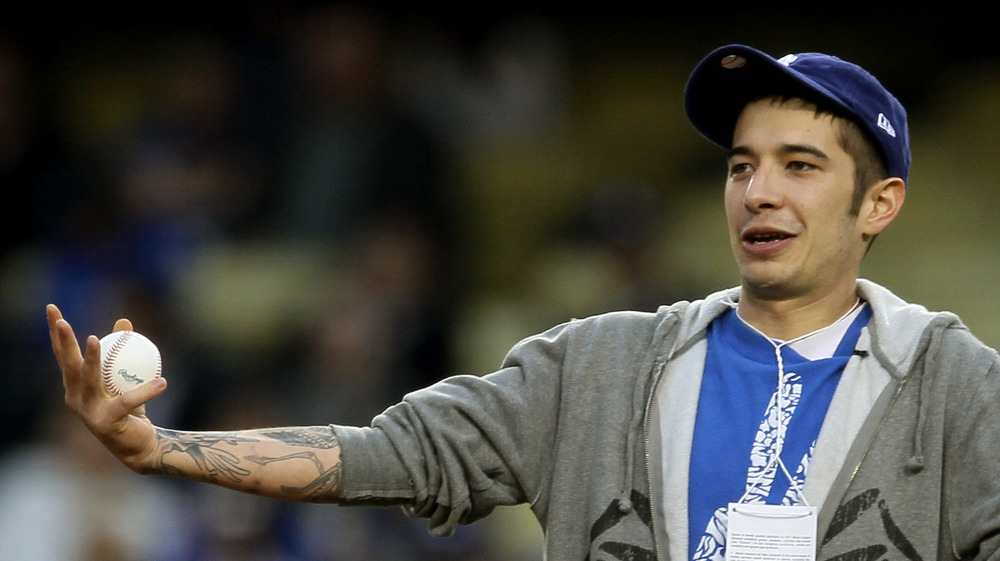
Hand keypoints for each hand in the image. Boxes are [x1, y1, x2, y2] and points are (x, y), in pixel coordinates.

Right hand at [47, 304, 166, 473]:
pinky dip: (146, 392)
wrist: (141, 445)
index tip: (52, 308)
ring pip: (89, 380)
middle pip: (68, 365)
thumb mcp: (126, 377)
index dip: (56, 333)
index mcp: (76, 386)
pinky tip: (162, 382)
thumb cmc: (130, 408)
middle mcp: (76, 398)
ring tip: (93, 338)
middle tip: (61, 320)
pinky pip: (128, 402)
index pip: (63, 354)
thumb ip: (123, 350)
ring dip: (90, 359)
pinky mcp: (106, 423)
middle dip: (62, 342)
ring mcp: (88, 412)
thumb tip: (124, 321)